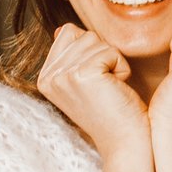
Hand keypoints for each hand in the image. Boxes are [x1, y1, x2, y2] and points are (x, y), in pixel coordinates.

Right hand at [38, 24, 148, 158]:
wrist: (126, 142)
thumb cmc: (114, 111)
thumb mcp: (86, 82)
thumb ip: (72, 56)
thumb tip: (64, 29)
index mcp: (45, 77)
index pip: (69, 34)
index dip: (94, 53)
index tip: (97, 84)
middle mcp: (48, 76)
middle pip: (84, 36)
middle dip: (105, 58)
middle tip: (106, 89)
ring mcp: (62, 76)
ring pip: (98, 42)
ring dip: (114, 64)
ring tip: (111, 90)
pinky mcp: (82, 74)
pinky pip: (111, 51)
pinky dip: (122, 68)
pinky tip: (117, 90)